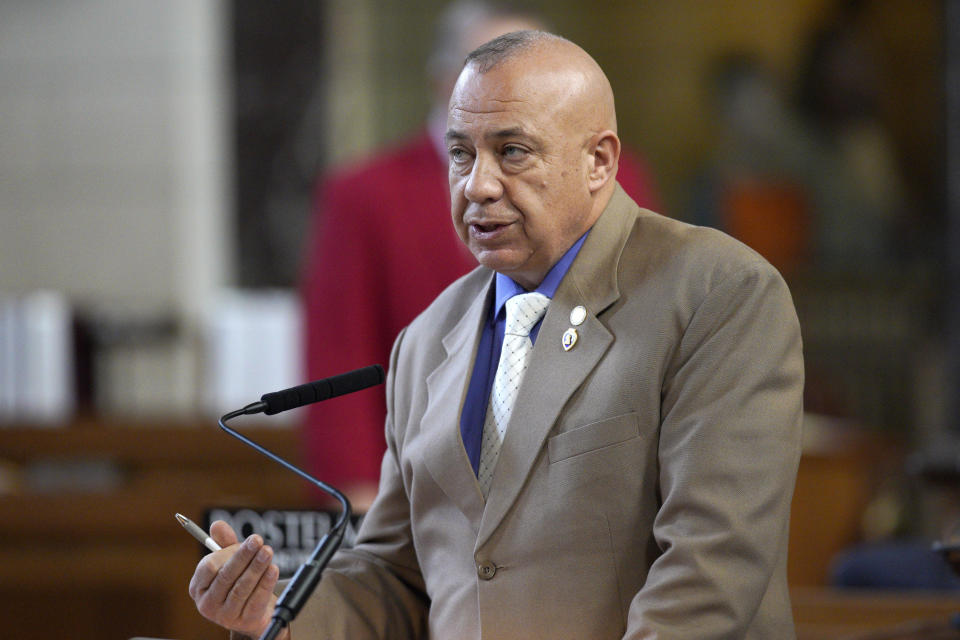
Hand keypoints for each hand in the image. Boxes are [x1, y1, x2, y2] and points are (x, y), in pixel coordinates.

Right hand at [188, 520, 288, 639]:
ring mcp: (225, 616)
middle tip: (258, 541)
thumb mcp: (230, 561)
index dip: (226, 553)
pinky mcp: (244, 622)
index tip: (247, 540)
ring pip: (241, 588)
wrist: (251, 613)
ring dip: (256, 567)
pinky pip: (255, 600)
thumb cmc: (237, 581)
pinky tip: (273, 570)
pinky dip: (265, 584)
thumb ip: (224, 543)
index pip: (208, 567)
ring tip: (268, 552)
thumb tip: (217, 525)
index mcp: (199, 587)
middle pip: (226, 577)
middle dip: (243, 556)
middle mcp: (208, 603)